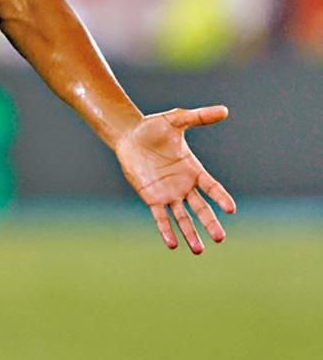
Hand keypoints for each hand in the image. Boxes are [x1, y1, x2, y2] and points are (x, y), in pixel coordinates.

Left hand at [114, 105, 236, 254]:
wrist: (129, 134)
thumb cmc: (154, 127)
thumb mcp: (177, 119)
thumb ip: (199, 117)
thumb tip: (225, 110)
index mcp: (193, 169)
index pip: (211, 187)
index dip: (220, 197)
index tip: (230, 209)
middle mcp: (183, 185)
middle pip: (200, 208)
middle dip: (209, 223)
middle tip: (220, 238)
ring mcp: (168, 193)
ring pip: (182, 217)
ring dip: (190, 233)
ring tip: (199, 249)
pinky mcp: (151, 197)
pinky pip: (160, 216)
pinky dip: (166, 229)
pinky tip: (172, 243)